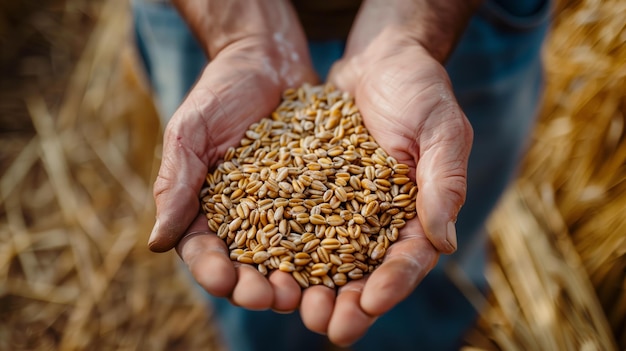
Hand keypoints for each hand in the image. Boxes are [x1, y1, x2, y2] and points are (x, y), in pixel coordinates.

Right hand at [149, 0, 317, 311]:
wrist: (267, 59)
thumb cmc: (219, 92)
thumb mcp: (190, 133)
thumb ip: (174, 184)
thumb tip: (157, 243)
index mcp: (206, 209)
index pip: (204, 252)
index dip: (213, 271)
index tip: (224, 280)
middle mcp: (247, 218)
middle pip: (248, 266)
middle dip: (256, 287)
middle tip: (271, 298)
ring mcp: (285, 210)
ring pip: (288, 257)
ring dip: (294, 280)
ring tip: (304, 292)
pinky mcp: (320, 195)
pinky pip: (326, 227)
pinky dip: (331, 249)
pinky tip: (342, 263)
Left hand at [297, 27, 473, 344]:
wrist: (379, 59)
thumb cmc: (420, 89)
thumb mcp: (442, 130)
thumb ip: (444, 183)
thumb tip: (444, 242)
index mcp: (420, 213)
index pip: (409, 259)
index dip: (392, 284)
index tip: (370, 304)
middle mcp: (382, 219)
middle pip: (366, 272)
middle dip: (348, 302)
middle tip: (327, 327)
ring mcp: (346, 207)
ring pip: (329, 258)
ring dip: (312, 286)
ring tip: (290, 305)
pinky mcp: (314, 191)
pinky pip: (298, 222)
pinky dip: (284, 245)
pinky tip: (265, 264)